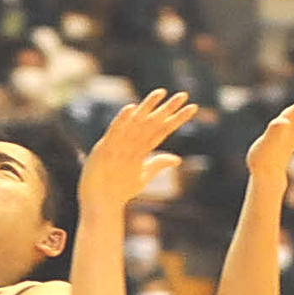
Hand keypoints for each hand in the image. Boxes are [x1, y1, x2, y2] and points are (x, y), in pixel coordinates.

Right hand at [78, 89, 197, 209]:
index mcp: (141, 148)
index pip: (163, 130)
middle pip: (153, 122)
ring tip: (161, 93)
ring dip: (147, 108)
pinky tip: (131, 108)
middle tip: (183, 95)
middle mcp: (131, 142)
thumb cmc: (119, 188)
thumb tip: (177, 159)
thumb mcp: (143, 176)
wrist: (101, 201)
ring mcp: (119, 144)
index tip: (193, 108)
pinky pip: (115, 132)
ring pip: (135, 123)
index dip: (177, 119)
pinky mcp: (105, 149)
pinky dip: (122, 120)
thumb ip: (158, 164)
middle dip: (168, 109)